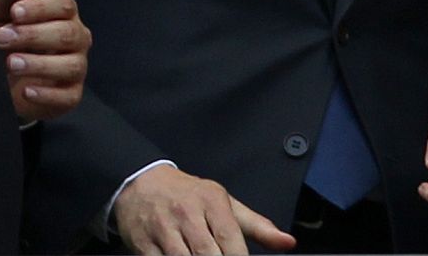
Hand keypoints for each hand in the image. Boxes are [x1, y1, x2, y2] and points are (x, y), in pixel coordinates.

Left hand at [0, 0, 90, 120]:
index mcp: (63, 14)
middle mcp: (76, 38)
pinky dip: (46, 94)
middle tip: (1, 38)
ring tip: (11, 64)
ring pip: (71, 65)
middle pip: (68, 33)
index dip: (40, 7)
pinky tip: (25, 90)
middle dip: (33, 35)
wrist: (2, 78)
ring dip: (39, 64)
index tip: (14, 13)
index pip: (63, 4)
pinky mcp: (72, 95)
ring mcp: (77, 67)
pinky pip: (68, 96)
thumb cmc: (6, 39)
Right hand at [113, 164, 295, 254]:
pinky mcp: (142, 241)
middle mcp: (186, 213)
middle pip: (208, 255)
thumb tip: (288, 243)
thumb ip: (257, 226)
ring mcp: (161, 227)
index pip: (231, 241)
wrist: (139, 179)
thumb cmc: (187, 194)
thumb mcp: (223, 202)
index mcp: (210, 202)